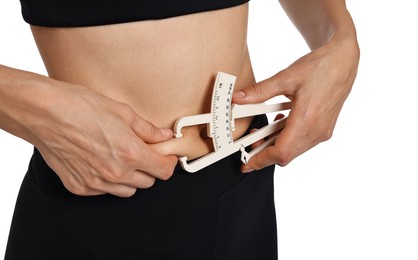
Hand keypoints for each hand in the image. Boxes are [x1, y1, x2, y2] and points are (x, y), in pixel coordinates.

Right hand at [28, 81, 177, 196]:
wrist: (43, 113)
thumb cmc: (80, 107)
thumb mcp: (122, 112)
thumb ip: (147, 129)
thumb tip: (165, 136)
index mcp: (131, 153)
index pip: (164, 171)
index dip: (168, 162)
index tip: (166, 156)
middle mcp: (115, 173)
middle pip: (148, 182)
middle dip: (150, 168)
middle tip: (143, 153)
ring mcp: (96, 182)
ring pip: (128, 191)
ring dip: (131, 178)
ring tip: (121, 158)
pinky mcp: (79, 187)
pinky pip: (104, 191)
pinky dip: (109, 181)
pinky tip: (102, 163)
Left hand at [233, 37, 358, 171]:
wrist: (343, 60)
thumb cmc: (319, 67)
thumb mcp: (285, 77)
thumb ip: (259, 92)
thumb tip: (237, 98)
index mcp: (307, 119)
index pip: (281, 152)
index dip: (261, 160)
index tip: (247, 164)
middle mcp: (317, 130)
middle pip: (286, 155)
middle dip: (265, 154)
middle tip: (249, 147)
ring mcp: (323, 131)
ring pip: (294, 151)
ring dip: (276, 146)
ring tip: (261, 134)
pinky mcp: (325, 129)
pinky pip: (302, 143)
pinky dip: (287, 140)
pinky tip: (279, 125)